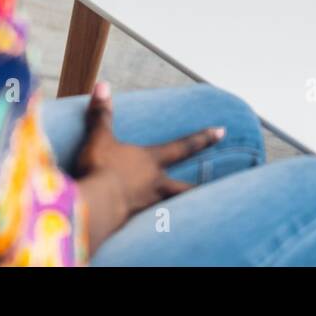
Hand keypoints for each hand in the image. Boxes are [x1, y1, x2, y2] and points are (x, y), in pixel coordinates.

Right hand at [76, 81, 222, 221]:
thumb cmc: (100, 169)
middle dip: (201, 186)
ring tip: (193, 214)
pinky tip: (156, 229)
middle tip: (222, 189)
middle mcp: (154, 184)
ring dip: (182, 208)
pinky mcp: (134, 224)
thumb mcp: (99, 138)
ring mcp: (147, 206)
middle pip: (185, 186)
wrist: (93, 208)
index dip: (202, 138)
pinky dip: (155, 225)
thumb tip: (102, 85)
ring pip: (172, 207)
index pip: (183, 146)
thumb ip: (102, 114)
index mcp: (150, 161)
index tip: (222, 131)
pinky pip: (150, 224)